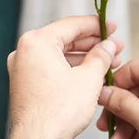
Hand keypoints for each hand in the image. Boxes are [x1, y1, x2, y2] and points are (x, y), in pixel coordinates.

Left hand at [8, 16, 122, 138]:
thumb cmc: (56, 113)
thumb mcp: (88, 79)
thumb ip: (100, 56)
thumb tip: (108, 46)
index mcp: (36, 41)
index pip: (72, 25)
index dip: (96, 25)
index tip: (111, 26)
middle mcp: (26, 51)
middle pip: (66, 39)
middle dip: (94, 44)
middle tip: (114, 45)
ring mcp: (24, 68)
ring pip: (61, 55)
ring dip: (86, 58)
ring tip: (109, 61)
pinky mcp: (27, 84)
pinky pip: (53, 68)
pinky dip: (72, 69)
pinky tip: (92, 74)